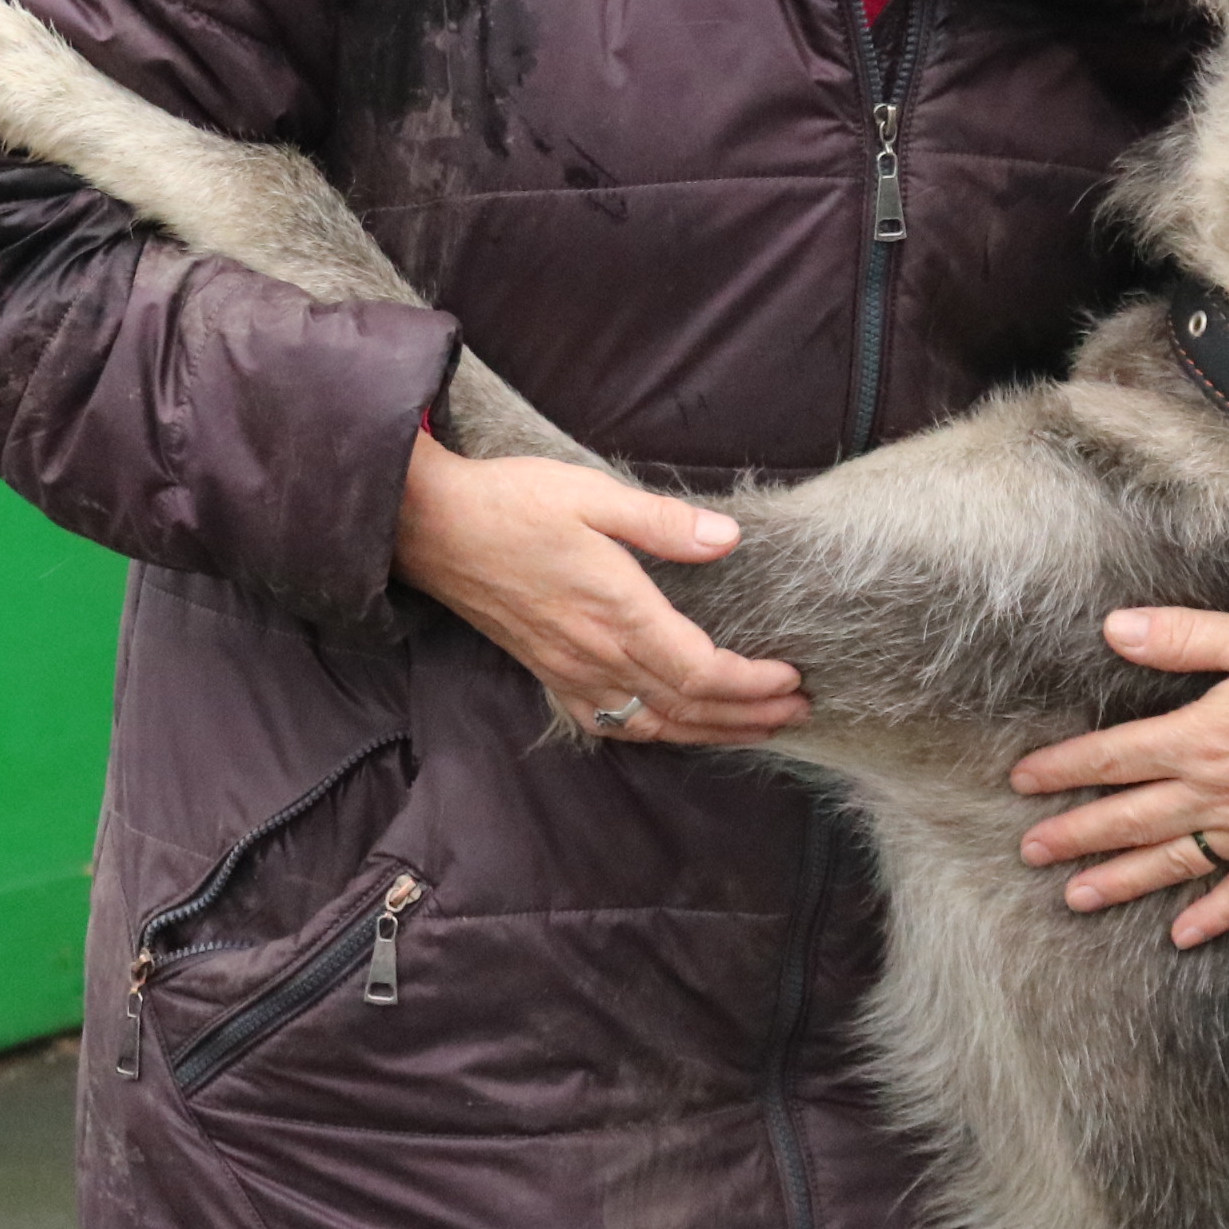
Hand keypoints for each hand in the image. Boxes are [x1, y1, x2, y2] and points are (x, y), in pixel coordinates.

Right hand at [394, 433, 806, 744]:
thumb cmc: (513, 503)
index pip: (700, 672)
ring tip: (756, 728)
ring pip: (652, 724)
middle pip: (686, 708)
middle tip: (797, 711)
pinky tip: (671, 727)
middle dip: (748, 716)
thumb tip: (729, 539)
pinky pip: (608, 722)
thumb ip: (665, 523)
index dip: (751, 686)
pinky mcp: (548, 672)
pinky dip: (653, 732)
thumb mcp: (594, 495)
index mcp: (617, 612)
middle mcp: (595, 655)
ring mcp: (569, 671)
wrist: (431, 527)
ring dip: (710, 731)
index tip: (792, 678)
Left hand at [1007, 609, 1228, 946]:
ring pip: (1174, 863)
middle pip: (1131, 818)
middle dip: (1075, 835)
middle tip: (1028, 852)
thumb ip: (1181, 637)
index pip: (1114, 758)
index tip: (1022, 782)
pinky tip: (1183, 938)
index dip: (1064, 770)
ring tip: (1075, 897)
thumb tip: (1112, 629)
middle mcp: (1221, 793)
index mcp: (1203, 738)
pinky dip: (1214, 917)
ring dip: (1122, 881)